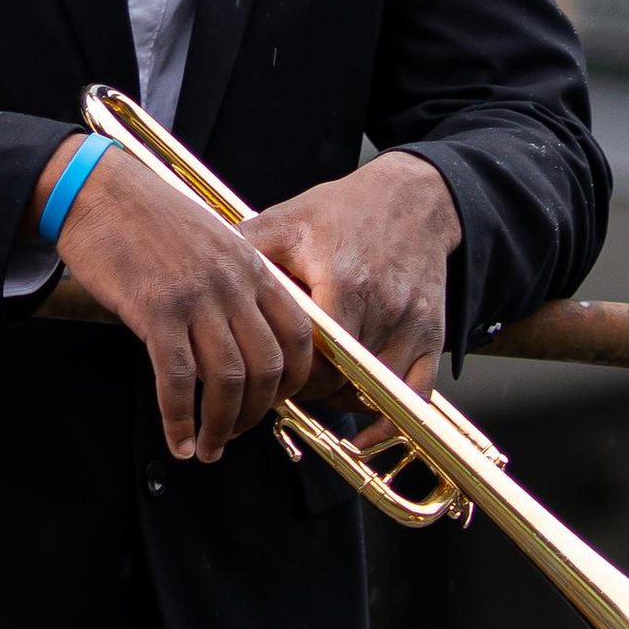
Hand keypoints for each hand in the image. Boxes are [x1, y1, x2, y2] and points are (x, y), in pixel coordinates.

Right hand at [36, 137, 317, 462]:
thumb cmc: (148, 216)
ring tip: (207, 448)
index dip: (294, 380)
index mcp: (252, 265)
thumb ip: (234, 281)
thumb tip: (241, 334)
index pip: (298, 334)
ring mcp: (196, 298)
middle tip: (236, 434)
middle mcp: (233, 283)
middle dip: (257, 414)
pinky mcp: (155, 311)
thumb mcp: (211, 239)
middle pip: (267, 367)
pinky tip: (176, 438)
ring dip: (220, 426)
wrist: (97, 191)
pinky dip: (179, 418)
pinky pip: (178, 379)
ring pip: (227, 380)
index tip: (277, 403)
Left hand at [241, 152, 461, 411]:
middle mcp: (382, 309)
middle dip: (304, 390)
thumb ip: (245, 251)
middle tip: (277, 387)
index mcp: (343, 283)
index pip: (309, 359)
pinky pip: (417, 395)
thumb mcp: (286, 220)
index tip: (259, 376)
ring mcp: (412, 325)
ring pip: (372, 392)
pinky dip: (389, 418)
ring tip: (312, 390)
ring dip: (340, 400)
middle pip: (338, 379)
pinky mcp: (433, 335)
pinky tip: (365, 431)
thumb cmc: (345, 209)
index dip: (281, 376)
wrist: (412, 196)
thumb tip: (195, 273)